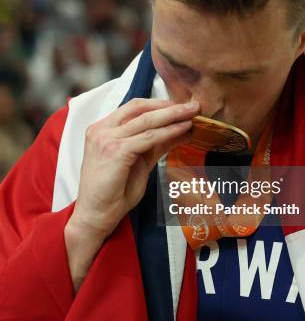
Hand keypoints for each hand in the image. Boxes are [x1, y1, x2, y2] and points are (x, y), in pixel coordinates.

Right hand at [68, 97, 199, 240]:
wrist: (96, 215)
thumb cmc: (114, 192)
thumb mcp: (139, 161)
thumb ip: (155, 144)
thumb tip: (179, 131)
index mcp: (102, 128)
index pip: (134, 108)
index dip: (159, 104)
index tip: (180, 106)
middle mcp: (101, 129)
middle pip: (140, 108)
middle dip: (169, 106)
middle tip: (193, 105)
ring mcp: (106, 138)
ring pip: (146, 120)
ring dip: (173, 115)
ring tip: (192, 113)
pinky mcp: (115, 151)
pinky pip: (148, 137)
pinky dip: (168, 132)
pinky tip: (182, 130)